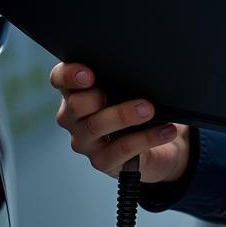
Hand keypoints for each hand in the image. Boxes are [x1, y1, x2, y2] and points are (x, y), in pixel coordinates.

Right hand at [50, 62, 190, 183]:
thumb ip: (123, 74)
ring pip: (95, 127)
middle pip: (75, 105)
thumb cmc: (137, 102)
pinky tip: (165, 130)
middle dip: (97, 97)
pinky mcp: (103, 161)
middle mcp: (75, 117)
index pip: (60, 79)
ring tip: (148, 109)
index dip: (68, 75)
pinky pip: (120, 150)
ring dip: (123, 115)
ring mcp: (86, 141)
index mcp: (77, 90)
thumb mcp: (130, 84)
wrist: (157, 138)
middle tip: (122, 90)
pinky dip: (145, 138)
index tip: (88, 74)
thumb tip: (137, 65)